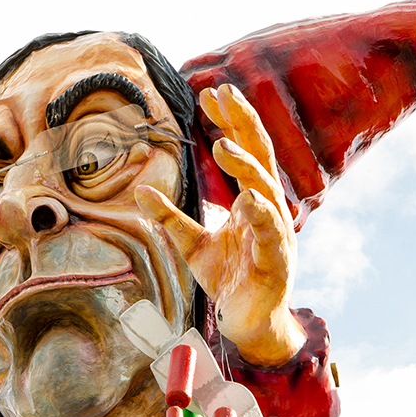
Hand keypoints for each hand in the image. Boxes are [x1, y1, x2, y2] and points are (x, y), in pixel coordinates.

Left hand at [137, 84, 304, 366]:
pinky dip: (261, 214)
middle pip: (260, 156)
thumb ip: (169, 217)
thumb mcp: (192, 245)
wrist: (249, 323)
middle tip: (224, 93)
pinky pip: (271, 233)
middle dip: (243, 123)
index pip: (244, 150)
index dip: (230, 121)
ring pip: (265, 189)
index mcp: (251, 201)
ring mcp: (275, 233)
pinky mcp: (276, 261)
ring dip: (245, 165)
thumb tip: (139, 191)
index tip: (211, 94)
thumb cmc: (229, 279)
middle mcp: (267, 209)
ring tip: (222, 144)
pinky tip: (249, 198)